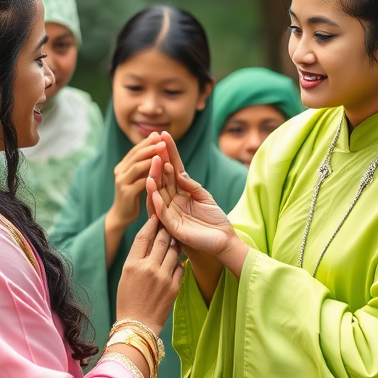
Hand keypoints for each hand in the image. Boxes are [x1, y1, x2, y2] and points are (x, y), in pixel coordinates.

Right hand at [109, 133, 164, 229]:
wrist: (121, 215)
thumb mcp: (136, 177)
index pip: (135, 150)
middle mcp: (120, 172)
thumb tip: (154, 143)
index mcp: (122, 166)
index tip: (159, 134)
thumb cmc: (132, 195)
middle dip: (150, 146)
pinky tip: (163, 171)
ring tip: (163, 150)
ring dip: (151, 157)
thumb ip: (143, 164)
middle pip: (136, 156)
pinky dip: (152, 175)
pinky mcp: (127, 194)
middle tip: (163, 140)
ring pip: (138, 166)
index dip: (147, 142)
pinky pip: (141, 182)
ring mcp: (122, 182)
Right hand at [115, 216, 183, 335]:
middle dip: (166, 228)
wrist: (137, 325)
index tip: (155, 217)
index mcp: (132, 264)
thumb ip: (137, 257)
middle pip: (161, 239)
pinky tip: (176, 261)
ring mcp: (163, 278)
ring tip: (174, 240)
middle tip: (169, 222)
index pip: (144, 236)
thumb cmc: (128, 299)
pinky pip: (180, 267)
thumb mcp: (126, 275)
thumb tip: (151, 239)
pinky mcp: (174, 287)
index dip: (151, 223)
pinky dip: (179, 262)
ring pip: (174, 251)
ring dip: (175, 243)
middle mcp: (148, 268)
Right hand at [146, 154, 247, 273]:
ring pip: (158, 194)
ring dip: (155, 179)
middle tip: (156, 146)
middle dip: (160, 163)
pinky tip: (153, 189)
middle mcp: (173, 202)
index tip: (164, 136)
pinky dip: (157, 201)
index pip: (173, 170)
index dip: (169, 153)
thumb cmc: (215, 220)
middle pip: (163, 179)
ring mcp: (171, 214)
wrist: (223, 241)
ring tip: (153, 164)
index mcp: (181, 193)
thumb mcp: (204, 197)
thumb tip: (179, 172)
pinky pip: (161, 213)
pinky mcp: (172, 227)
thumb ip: (192, 185)